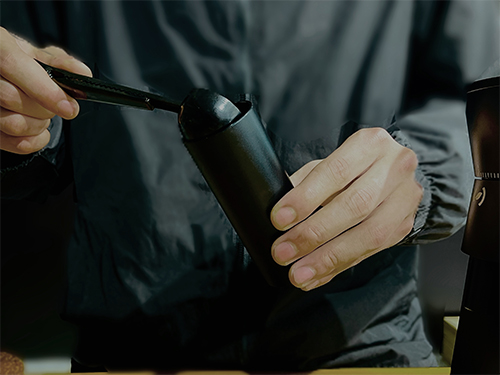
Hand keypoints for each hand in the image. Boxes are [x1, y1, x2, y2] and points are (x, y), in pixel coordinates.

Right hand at [0, 27, 91, 153]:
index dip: (44, 89)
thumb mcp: (35, 56)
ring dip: (39, 125)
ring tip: (42, 115)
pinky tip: (38, 131)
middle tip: (56, 107)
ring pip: (12, 123)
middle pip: (12, 97)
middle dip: (45, 109)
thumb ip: (60, 63)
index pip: (13, 64)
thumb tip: (82, 74)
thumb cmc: (15, 63)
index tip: (69, 107)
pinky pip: (10, 142)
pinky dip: (33, 141)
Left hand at [270, 128, 422, 290]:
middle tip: (284, 252)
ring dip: (328, 258)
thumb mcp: (327, 164)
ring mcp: (405, 198)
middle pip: (355, 206)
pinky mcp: (404, 225)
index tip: (280, 219)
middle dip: (314, 233)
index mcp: (370, 144)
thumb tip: (278, 212)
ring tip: (299, 272)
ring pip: (368, 234)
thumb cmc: (351, 166)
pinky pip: (370, 252)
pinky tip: (316, 275)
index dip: (306, 198)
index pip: (336, 172)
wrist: (391, 171)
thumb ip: (305, 183)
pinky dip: (338, 267)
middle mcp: (395, 168)